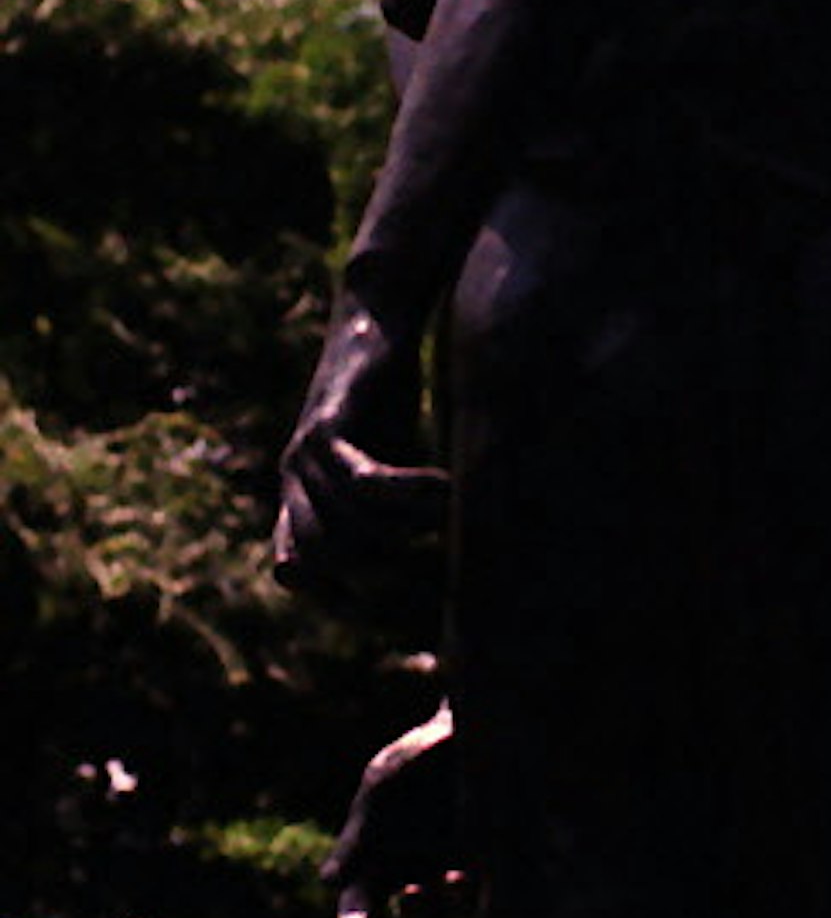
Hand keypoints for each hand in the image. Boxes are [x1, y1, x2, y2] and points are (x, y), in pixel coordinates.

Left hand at [272, 298, 446, 608]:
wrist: (376, 317)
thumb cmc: (390, 397)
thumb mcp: (389, 467)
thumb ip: (392, 517)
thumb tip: (442, 573)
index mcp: (298, 499)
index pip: (302, 575)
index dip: (348, 597)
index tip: (407, 600)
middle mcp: (289, 482)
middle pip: (327, 561)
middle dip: (386, 570)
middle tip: (441, 562)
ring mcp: (301, 455)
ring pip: (348, 525)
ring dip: (407, 531)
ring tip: (454, 519)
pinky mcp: (327, 426)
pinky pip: (364, 483)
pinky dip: (410, 494)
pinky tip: (448, 488)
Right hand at [326, 700, 472, 917]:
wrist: (468, 726)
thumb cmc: (412, 761)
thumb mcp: (379, 792)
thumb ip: (357, 838)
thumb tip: (327, 884)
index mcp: (375, 868)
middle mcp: (414, 881)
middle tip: (413, 894)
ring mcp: (454, 876)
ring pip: (449, 916)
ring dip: (451, 905)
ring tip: (453, 877)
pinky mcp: (493, 863)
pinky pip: (485, 894)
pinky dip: (478, 893)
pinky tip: (475, 874)